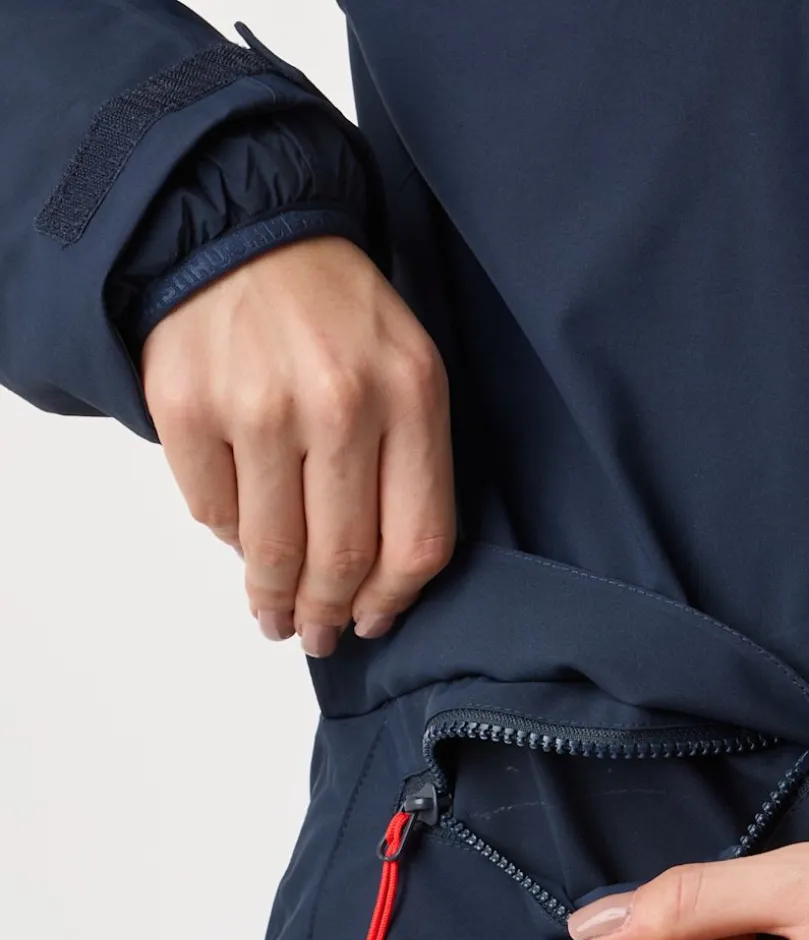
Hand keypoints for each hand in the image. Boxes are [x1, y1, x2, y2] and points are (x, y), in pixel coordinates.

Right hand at [140, 235, 454, 656]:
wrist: (243, 233)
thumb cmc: (334, 316)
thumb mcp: (405, 372)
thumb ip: (407, 469)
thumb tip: (371, 589)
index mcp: (411, 394)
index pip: (418, 541)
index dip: (393, 601)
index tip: (370, 623)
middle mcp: (339, 402)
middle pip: (342, 557)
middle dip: (327, 614)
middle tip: (314, 634)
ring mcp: (258, 404)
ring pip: (272, 549)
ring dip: (272, 598)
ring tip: (273, 615)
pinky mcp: (188, 406)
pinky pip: (212, 511)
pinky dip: (227, 535)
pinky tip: (239, 531)